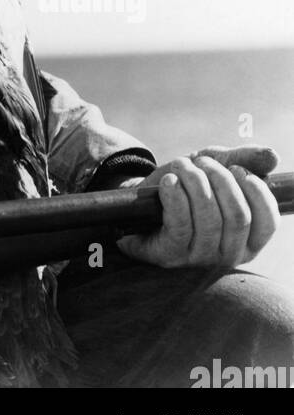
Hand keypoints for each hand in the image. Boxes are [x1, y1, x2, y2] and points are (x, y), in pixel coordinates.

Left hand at [117, 144, 279, 269]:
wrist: (141, 199)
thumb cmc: (186, 186)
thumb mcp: (215, 166)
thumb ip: (244, 160)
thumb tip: (273, 156)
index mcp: (247, 239)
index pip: (268, 221)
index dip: (255, 190)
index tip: (236, 168)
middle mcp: (228, 255)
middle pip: (238, 215)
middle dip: (219, 178)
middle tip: (200, 162)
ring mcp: (199, 258)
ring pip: (208, 217)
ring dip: (193, 180)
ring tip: (181, 166)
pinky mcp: (170, 255)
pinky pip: (180, 224)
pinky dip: (175, 195)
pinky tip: (169, 182)